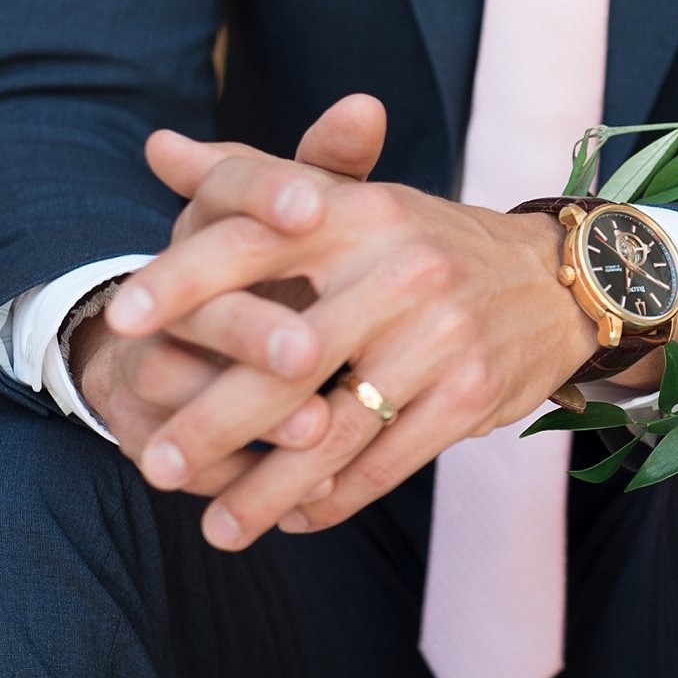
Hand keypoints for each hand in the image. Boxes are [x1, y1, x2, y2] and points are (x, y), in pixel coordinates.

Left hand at [101, 100, 598, 550]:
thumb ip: (252, 178)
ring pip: (335, 430)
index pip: (255, 241)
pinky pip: (387, 461)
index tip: (120, 322)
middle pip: (287, 361)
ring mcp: (441, 336)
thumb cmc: (425, 242)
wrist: (558, 280)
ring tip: (218, 529)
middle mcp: (401, 270)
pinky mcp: (471, 394)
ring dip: (270, 489)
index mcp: (360, 214)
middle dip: (214, 422)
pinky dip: (336, 497)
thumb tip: (154, 148)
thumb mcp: (352, 198)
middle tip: (156, 466)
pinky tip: (296, 519)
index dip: (183, 279)